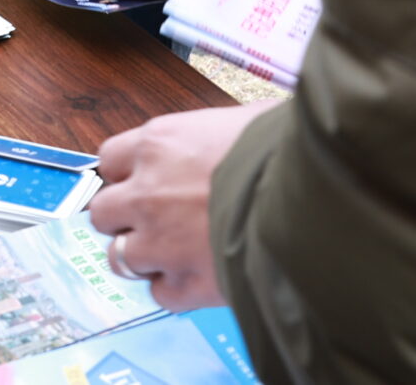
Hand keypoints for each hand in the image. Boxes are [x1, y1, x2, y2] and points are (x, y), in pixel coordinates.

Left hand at [87, 101, 277, 310]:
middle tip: (156, 219)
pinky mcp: (185, 285)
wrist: (312, 199)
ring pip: (119, 257)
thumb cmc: (286, 151)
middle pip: (102, 212)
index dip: (127, 173)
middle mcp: (147, 193)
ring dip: (144, 256)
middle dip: (125, 217)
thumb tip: (222, 139)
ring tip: (175, 251)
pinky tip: (200, 276)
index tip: (142, 180)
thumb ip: (211, 135)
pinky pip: (159, 294)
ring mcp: (160, 243)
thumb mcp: (244, 120)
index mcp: (158, 144)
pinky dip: (175, 289)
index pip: (109, 160)